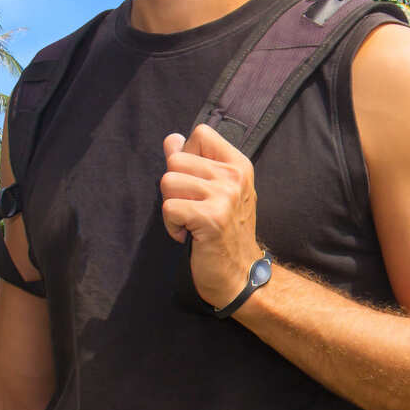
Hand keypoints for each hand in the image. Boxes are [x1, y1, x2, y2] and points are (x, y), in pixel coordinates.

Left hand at [161, 125, 262, 307]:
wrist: (242, 276)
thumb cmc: (225, 233)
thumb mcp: (216, 191)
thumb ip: (193, 162)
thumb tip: (171, 139)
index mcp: (238, 164)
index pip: (200, 133)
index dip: (186, 155)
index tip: (195, 183)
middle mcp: (234, 176)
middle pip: (176, 160)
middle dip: (174, 187)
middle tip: (191, 208)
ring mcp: (224, 196)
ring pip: (168, 182)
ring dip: (171, 206)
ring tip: (190, 222)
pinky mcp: (211, 218)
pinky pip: (169, 207)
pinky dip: (171, 225)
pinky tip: (187, 234)